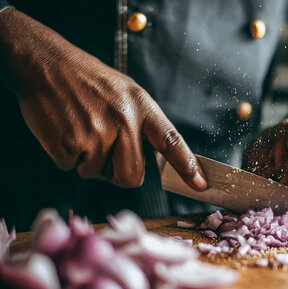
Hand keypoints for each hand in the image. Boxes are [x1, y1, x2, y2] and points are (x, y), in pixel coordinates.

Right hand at [0, 9, 205, 189]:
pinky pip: (72, 167)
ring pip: (98, 174)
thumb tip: (158, 160)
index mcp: (141, 107)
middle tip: (104, 151)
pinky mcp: (69, 144)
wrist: (46, 64)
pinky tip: (64, 129)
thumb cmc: (90, 82)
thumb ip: (143, 124)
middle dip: (118, 173)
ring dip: (88, 160)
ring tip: (81, 128)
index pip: (171, 141)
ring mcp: (96, 133)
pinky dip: (66, 155)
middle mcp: (123, 121)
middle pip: (131, 176)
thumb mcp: (127, 93)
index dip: (187, 165)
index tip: (200, 184)